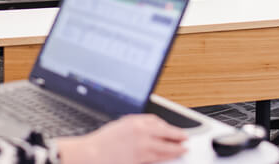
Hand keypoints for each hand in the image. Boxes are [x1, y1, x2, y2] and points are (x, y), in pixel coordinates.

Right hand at [57, 114, 186, 163]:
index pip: (157, 121)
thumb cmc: (103, 141)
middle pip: (165, 132)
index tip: (170, 128)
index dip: (166, 125)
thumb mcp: (119, 125)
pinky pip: (159, 156)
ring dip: (176, 147)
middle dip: (177, 135)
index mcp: (134, 121)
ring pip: (166, 146)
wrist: (94, 153)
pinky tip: (172, 156)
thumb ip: (135, 125)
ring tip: (183, 148)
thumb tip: (148, 129)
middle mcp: (140, 131)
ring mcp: (142, 145)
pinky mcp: (142, 158)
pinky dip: (168, 155)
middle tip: (184, 138)